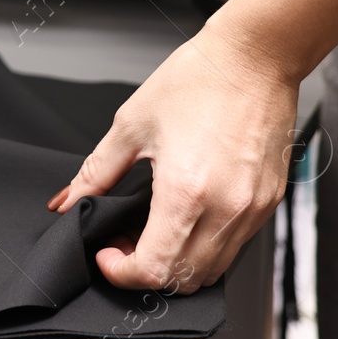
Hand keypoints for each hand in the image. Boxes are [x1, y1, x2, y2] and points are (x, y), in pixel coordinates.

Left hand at [46, 21, 298, 293]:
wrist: (254, 57)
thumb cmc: (197, 81)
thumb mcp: (130, 126)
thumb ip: (96, 173)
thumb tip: (68, 203)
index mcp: (186, 192)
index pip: (153, 270)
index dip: (121, 273)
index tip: (106, 253)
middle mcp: (226, 209)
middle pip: (184, 280)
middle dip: (146, 272)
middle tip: (124, 241)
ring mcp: (253, 209)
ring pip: (213, 270)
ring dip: (178, 265)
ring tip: (153, 230)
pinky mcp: (269, 202)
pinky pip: (235, 246)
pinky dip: (205, 247)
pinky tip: (185, 218)